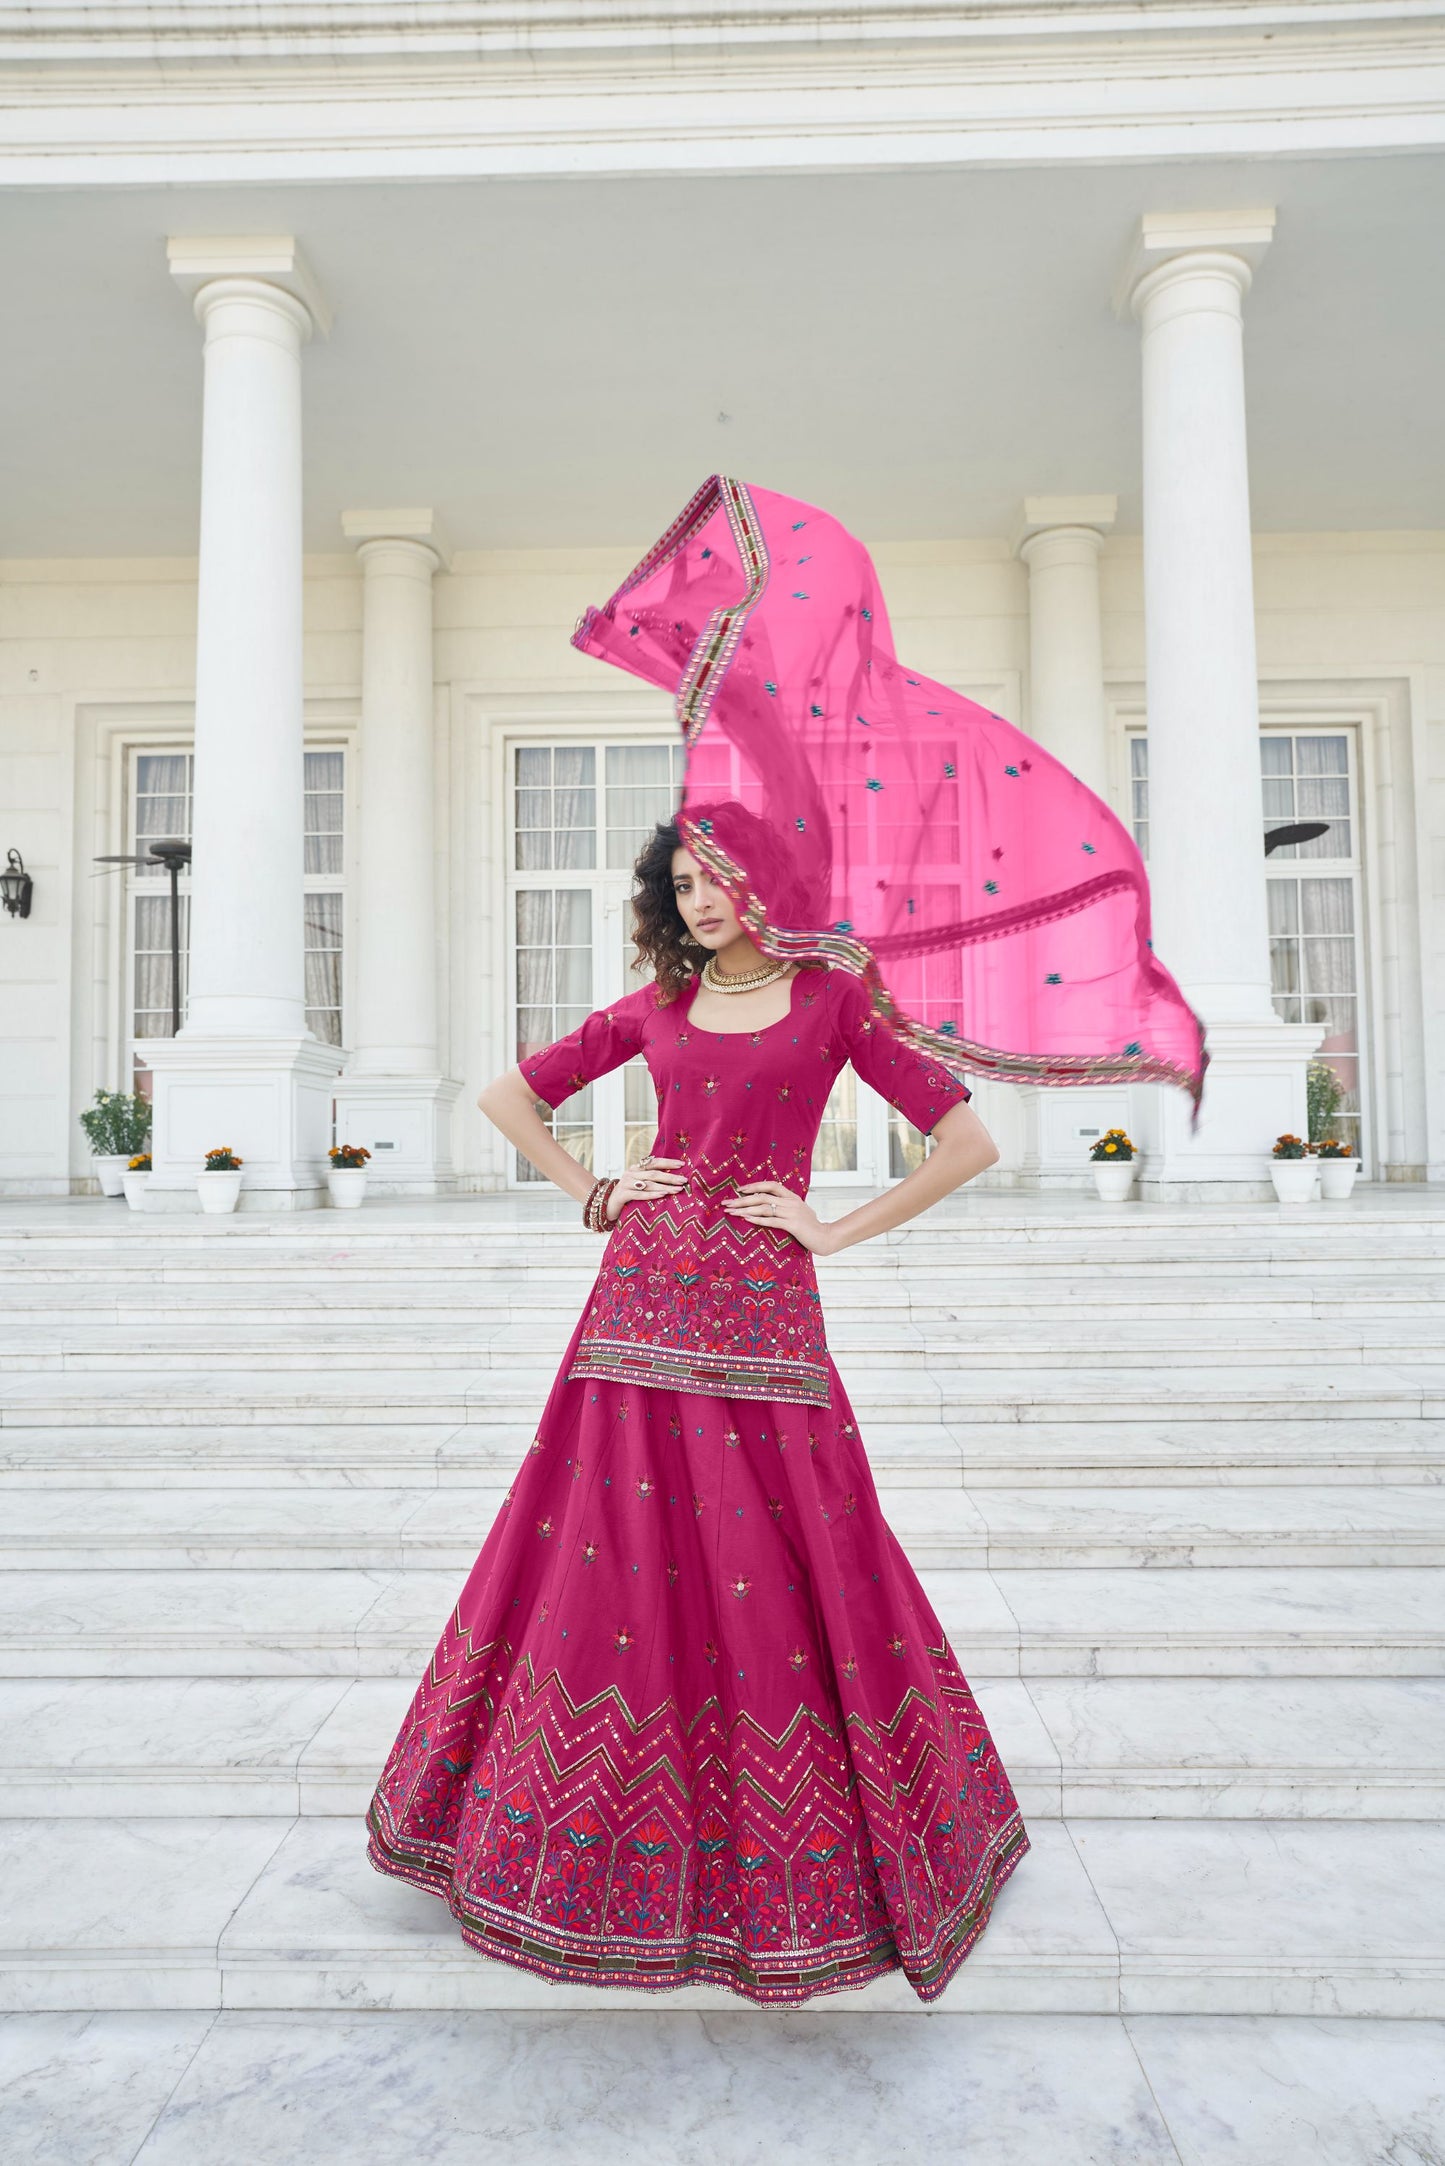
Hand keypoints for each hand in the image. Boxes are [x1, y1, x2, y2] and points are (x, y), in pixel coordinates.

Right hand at [605, 1155, 686, 1221]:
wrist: (606, 1205)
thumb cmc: (627, 1194)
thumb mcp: (638, 1184)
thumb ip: (650, 1179)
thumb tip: (673, 1177)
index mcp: (636, 1168)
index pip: (654, 1162)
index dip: (668, 1163)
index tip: (682, 1165)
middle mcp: (631, 1173)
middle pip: (654, 1173)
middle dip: (670, 1177)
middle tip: (684, 1180)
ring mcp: (625, 1183)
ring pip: (649, 1184)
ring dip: (665, 1187)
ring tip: (677, 1190)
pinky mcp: (622, 1194)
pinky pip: (639, 1194)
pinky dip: (652, 1194)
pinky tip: (662, 1195)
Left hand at [720, 1179, 834, 1254]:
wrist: (826, 1237)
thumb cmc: (811, 1227)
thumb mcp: (799, 1211)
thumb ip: (786, 1206)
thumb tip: (770, 1205)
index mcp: (792, 1197)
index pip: (771, 1185)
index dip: (754, 1186)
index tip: (739, 1190)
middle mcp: (791, 1202)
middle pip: (762, 1196)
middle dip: (742, 1199)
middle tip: (727, 1203)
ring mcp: (792, 1213)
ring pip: (764, 1207)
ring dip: (745, 1209)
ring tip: (731, 1212)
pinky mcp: (793, 1225)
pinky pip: (771, 1220)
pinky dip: (757, 1219)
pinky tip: (746, 1219)